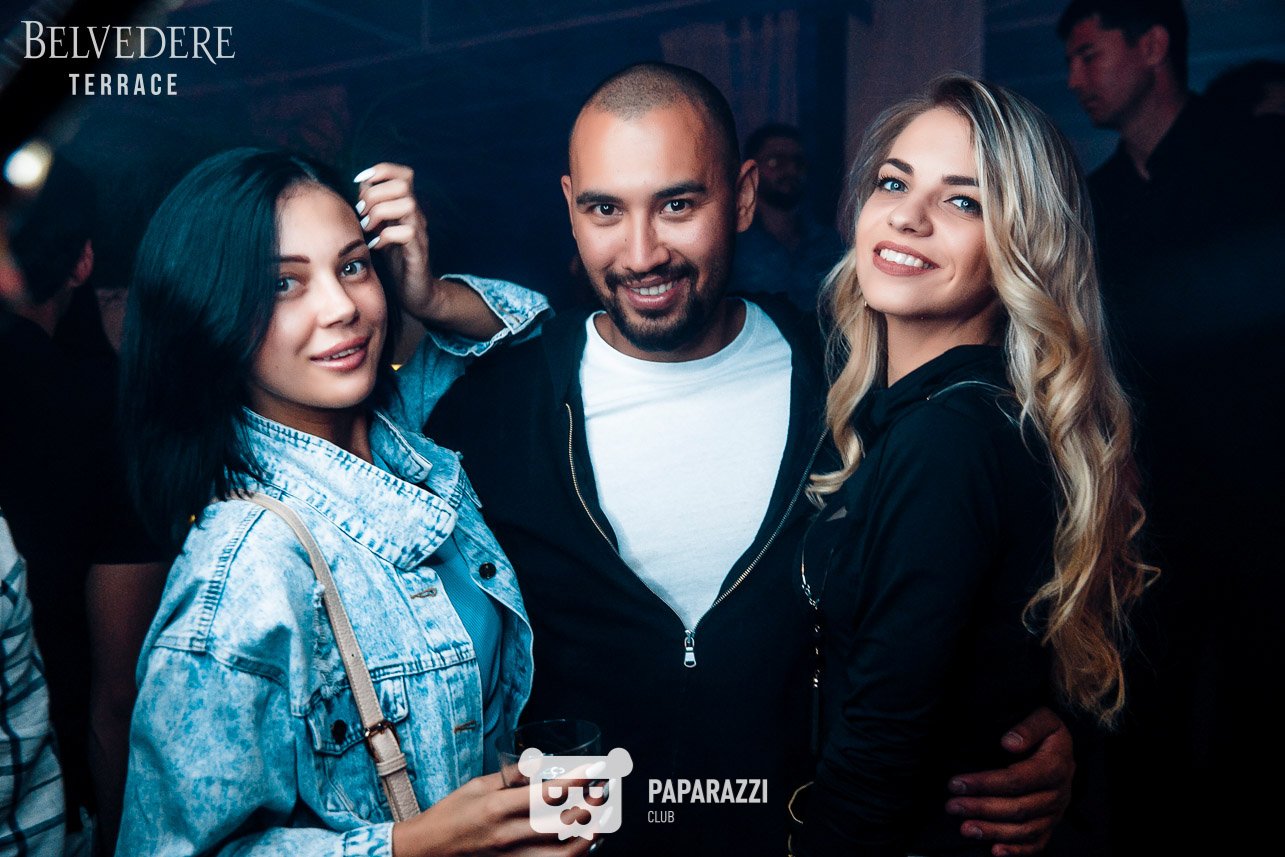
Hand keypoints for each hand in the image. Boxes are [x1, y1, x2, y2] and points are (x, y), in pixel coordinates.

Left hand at [353, 162, 435, 318]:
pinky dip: (386, 237)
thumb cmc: (394, 260)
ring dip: (380, 213)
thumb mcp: (379, 229)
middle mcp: (415, 216)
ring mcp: (419, 233)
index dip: (382, 171)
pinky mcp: (418, 253)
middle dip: (375, 194)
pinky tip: (376, 246)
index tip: (360, 184)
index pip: (403, 173)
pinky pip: (407, 234)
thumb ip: (372, 208)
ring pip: (407, 204)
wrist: (414, 292)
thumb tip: (360, 186)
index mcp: (405, 207)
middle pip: (403, 184)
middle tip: (361, 213)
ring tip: (367, 228)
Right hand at [392, 771, 593, 856]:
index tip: (596, 770)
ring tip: (600, 820)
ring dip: (587, 837)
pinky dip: (570, 856)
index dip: (577, 781)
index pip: (548, 794)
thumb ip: (510, 776)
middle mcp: (507, 835)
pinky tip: (582, 844)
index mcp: (497, 808)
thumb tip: (539, 763)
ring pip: (561, 854)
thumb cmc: (450, 814)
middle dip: (589, 806)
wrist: (425, 851)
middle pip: (561, 824)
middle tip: (604, 791)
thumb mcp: (477, 786)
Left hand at [944, 707, 1073, 855]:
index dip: (985, 783)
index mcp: (1055, 767)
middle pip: (1018, 808)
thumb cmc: (1047, 732)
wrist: (1065, 748)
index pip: (1016, 780)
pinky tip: (994, 851)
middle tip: (952, 806)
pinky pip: (1037, 843)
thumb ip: (1028, 727)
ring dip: (993, 831)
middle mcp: (1057, 794)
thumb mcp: (1044, 718)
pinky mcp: (1051, 824)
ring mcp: (1055, 812)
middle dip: (981, 808)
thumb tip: (1008, 742)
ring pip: (1025, 829)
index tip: (956, 783)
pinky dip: (1017, 851)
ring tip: (965, 828)